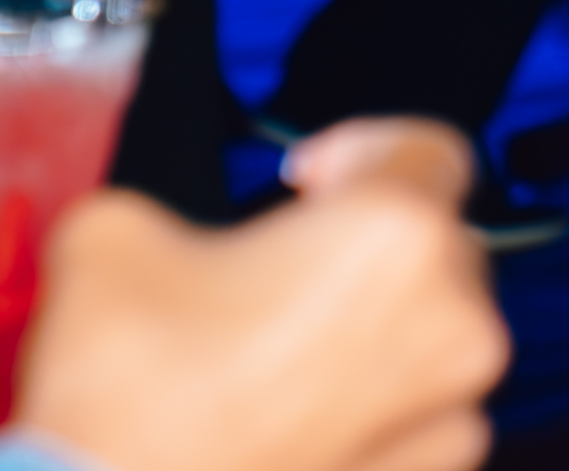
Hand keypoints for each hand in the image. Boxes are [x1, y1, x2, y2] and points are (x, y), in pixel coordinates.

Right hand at [10, 118, 509, 470]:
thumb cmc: (128, 403)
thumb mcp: (111, 236)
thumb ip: (178, 205)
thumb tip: (184, 236)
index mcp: (397, 239)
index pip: (428, 151)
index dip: (361, 149)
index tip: (310, 182)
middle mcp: (456, 326)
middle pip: (436, 248)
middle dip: (362, 248)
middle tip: (275, 273)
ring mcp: (453, 419)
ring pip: (431, 338)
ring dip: (369, 330)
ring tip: (273, 356)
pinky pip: (418, 418)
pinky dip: (367, 406)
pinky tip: (286, 418)